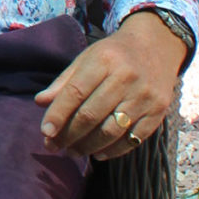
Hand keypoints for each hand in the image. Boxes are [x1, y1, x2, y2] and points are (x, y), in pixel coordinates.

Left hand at [35, 11, 188, 158]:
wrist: (156, 46)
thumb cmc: (114, 54)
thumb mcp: (87, 58)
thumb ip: (64, 81)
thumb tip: (40, 102)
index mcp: (104, 60)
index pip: (75, 92)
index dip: (58, 114)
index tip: (45, 132)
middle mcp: (126, 77)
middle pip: (91, 115)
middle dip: (69, 135)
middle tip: (54, 146)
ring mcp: (145, 96)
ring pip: (111, 131)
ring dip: (88, 146)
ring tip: (73, 151)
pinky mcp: (158, 111)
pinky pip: (133, 139)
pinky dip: (113, 151)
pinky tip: (97, 153)